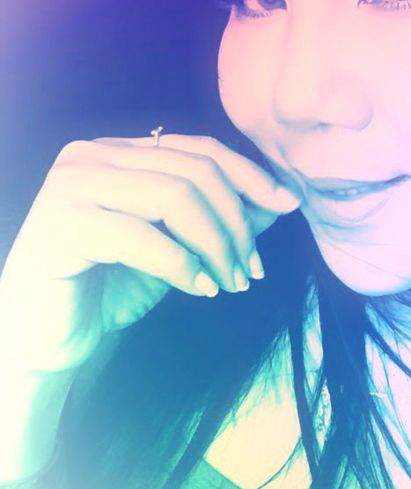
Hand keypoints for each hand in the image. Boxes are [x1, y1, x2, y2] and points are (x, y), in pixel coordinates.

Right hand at [0, 134, 300, 374]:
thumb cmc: (108, 290)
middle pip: (193, 170)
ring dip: (217, 245)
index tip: (288, 205)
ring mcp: (71, 185)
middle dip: (236, 222)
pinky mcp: (60, 224)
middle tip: (253, 269)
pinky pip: (142, 236)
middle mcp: (91, 156)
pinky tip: (200, 289)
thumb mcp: (178, 250)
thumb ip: (219, 221)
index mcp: (117, 152)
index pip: (198, 148)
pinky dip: (182, 265)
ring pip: (174, 196)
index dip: (249, 175)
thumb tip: (277, 201)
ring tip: (232, 283)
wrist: (44, 340)